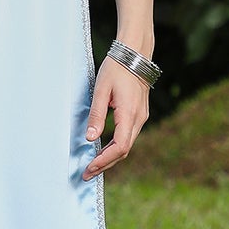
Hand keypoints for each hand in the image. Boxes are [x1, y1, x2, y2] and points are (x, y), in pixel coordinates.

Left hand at [82, 57, 148, 177]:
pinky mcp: (139, 114)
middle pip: (124, 151)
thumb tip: (90, 138)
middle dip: (105, 164)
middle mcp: (139, 118)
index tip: (89, 168)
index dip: (104, 161)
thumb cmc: (115, 69)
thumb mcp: (101, 90)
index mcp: (129, 114)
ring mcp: (141, 117)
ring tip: (93, 165)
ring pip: (127, 145)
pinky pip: (128, 136)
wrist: (134, 54)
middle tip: (87, 174)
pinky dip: (116, 147)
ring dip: (110, 157)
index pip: (119, 147)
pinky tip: (103, 150)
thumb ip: (96, 115)